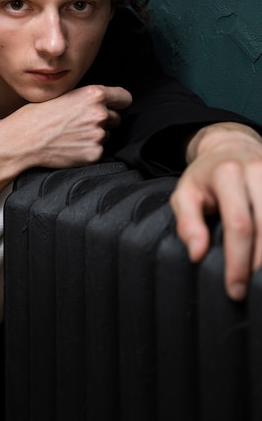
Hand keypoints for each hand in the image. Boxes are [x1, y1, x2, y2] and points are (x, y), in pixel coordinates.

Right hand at [14, 84, 131, 167]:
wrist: (23, 140)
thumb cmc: (37, 116)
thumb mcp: (63, 95)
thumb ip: (86, 98)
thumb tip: (100, 102)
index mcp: (94, 95)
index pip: (124, 98)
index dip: (119, 102)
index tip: (117, 106)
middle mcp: (100, 114)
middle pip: (116, 118)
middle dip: (104, 121)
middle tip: (81, 123)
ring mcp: (98, 135)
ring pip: (106, 135)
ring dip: (94, 136)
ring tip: (71, 135)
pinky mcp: (94, 154)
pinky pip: (98, 151)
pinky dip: (87, 150)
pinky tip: (70, 147)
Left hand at [170, 122, 261, 300]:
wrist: (230, 146)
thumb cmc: (204, 177)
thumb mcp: (184, 193)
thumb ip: (187, 222)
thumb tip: (196, 254)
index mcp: (227, 173)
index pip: (239, 225)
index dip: (238, 261)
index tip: (233, 288)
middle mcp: (257, 171)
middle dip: (258, 265)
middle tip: (246, 291)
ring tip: (259, 282)